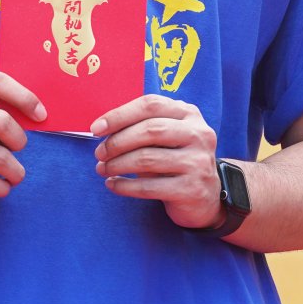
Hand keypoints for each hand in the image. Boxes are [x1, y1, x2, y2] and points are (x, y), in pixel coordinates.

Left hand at [91, 94, 219, 229]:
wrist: (206, 198)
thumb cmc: (176, 160)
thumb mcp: (166, 137)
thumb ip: (142, 128)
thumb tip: (101, 130)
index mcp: (189, 114)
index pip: (150, 105)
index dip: (120, 114)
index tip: (96, 128)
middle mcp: (198, 134)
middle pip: (149, 130)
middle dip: (117, 141)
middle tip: (99, 153)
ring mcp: (197, 162)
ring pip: (147, 159)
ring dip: (117, 164)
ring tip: (102, 169)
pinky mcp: (192, 189)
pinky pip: (149, 187)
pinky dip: (125, 185)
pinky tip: (113, 184)